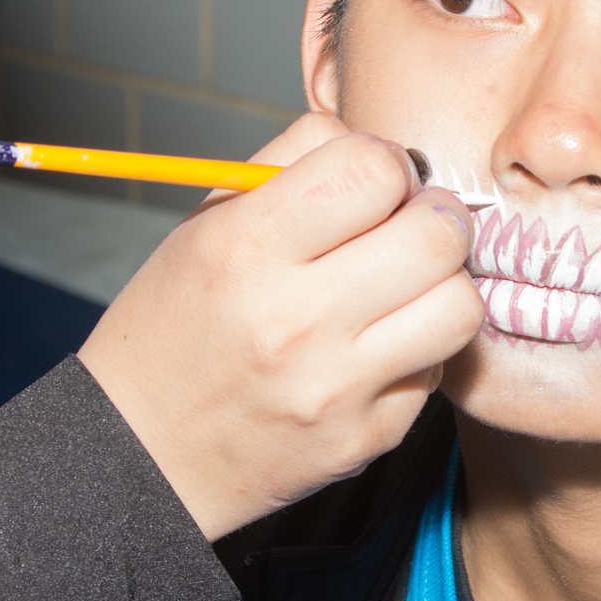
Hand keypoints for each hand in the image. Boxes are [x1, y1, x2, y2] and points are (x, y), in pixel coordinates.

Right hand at [78, 118, 482, 539]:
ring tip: (405, 288)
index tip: (377, 184)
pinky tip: (375, 351)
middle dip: (437, 218)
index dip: (389, 164)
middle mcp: (294, 319)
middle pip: (436, 235)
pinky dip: (417, 353)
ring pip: (459, 307)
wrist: (141, 455)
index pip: (373, 168)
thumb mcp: (205, 224)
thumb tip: (384, 146)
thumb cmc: (175, 325)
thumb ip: (292, 162)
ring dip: (443, 287)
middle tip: (412, 227)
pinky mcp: (364, 440)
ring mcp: (335, 388)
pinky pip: (436, 373)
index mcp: (245, 247)